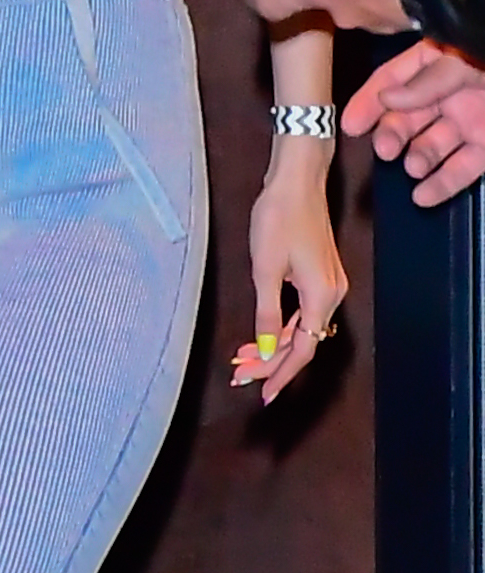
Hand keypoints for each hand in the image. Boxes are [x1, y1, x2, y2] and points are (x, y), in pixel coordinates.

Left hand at [231, 150, 346, 402]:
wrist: (297, 179)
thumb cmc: (279, 218)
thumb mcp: (265, 270)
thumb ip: (267, 314)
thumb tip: (267, 350)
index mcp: (321, 297)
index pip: (302, 349)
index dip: (281, 374)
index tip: (261, 393)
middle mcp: (332, 294)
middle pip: (304, 342)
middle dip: (272, 362)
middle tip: (240, 376)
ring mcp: (329, 284)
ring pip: (303, 328)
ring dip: (275, 345)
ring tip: (244, 359)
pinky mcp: (321, 274)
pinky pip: (304, 311)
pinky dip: (282, 325)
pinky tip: (262, 334)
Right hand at [343, 39, 484, 205]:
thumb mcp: (465, 56)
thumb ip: (429, 80)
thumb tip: (390, 99)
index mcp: (441, 58)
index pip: (395, 79)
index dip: (371, 100)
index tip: (350, 125)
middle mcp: (451, 90)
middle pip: (409, 115)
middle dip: (393, 132)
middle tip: (386, 149)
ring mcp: (471, 118)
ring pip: (433, 144)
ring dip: (418, 157)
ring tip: (412, 166)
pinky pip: (462, 167)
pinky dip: (443, 183)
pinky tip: (423, 196)